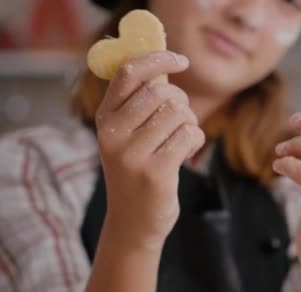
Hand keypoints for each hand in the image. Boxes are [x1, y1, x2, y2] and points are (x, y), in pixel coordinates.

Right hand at [96, 51, 204, 250]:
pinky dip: (195, 140)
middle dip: (181, 103)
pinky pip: (189, 134)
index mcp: (105, 120)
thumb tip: (165, 62)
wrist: (133, 224)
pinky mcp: (155, 172)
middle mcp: (113, 135)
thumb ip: (140, 104)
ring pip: (179, 113)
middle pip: (162, 92)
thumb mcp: (127, 137)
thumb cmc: (137, 173)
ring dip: (190, 123)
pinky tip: (185, 155)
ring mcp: (132, 155)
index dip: (158, 58)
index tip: (181, 60)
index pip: (129, 73)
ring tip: (181, 141)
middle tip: (180, 122)